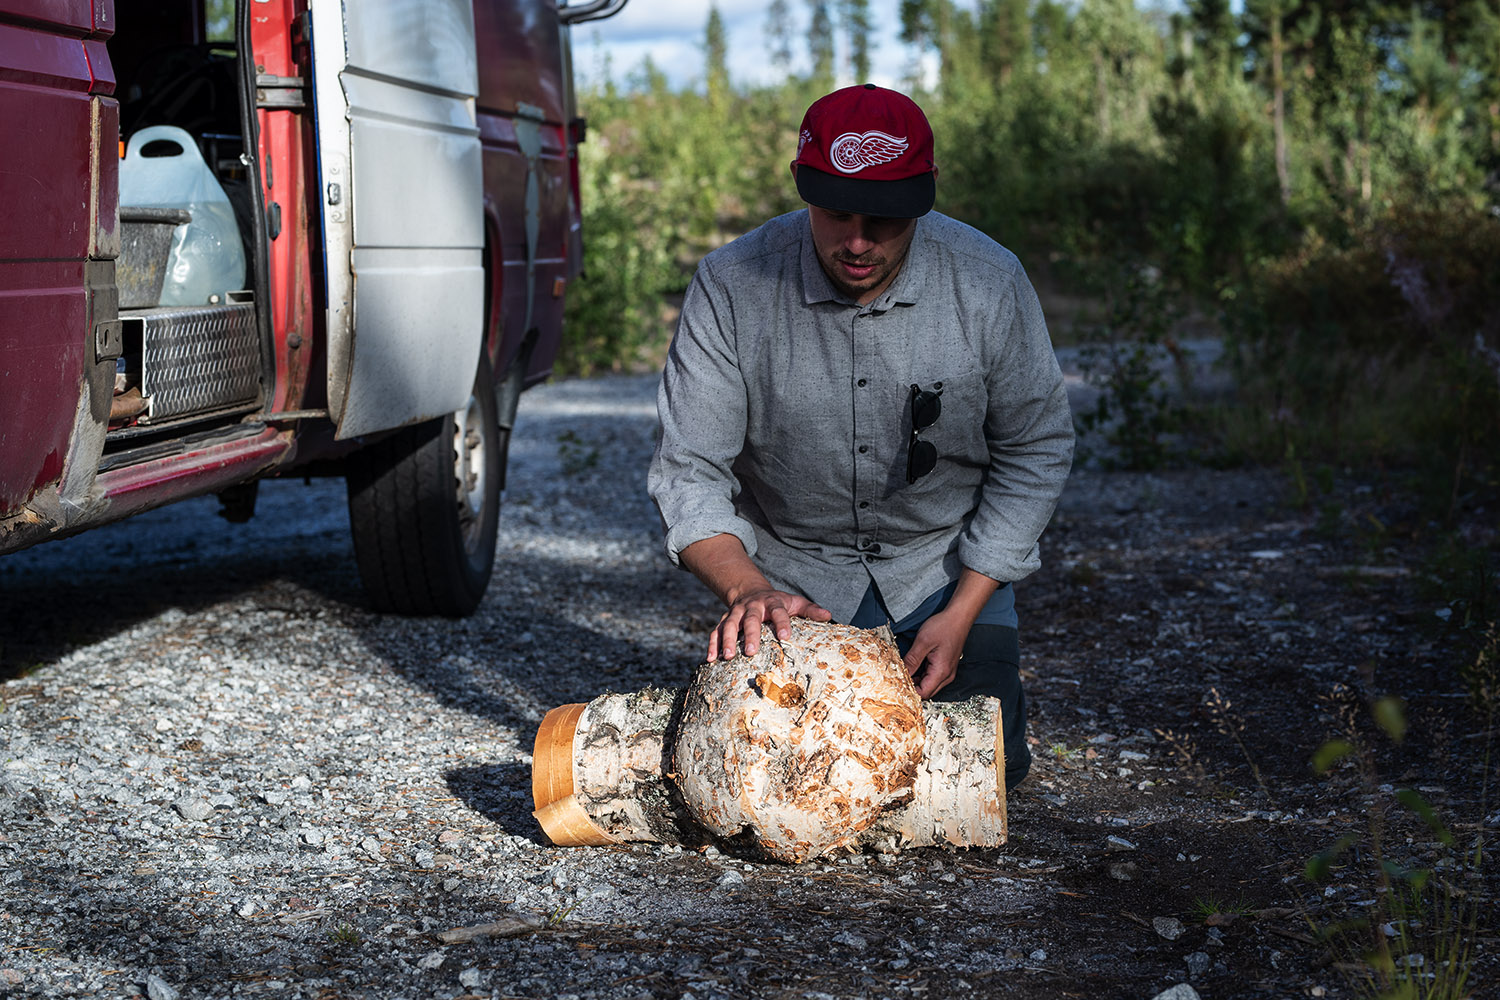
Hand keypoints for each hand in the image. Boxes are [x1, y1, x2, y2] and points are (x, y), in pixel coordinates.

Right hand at [708, 589, 831, 661]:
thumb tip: (828, 615)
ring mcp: (736, 613)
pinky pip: (716, 631)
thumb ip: (810, 610)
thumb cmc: (778, 602)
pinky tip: (710, 659)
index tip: (785, 637)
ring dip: (728, 640)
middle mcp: (752, 606)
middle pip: (750, 619)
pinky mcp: (724, 620)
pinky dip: (712, 644)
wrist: (751, 591)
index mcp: (772, 602)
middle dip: (750, 634)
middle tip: (751, 651)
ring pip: (729, 625)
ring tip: (727, 657)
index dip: (782, 623)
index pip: (778, 611)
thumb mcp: (795, 602)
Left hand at [902, 609, 971, 697]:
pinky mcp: (946, 666)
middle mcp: (947, 675)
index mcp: (941, 672)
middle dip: (912, 686)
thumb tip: (902, 673)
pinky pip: (932, 677)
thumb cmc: (944, 626)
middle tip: (899, 675)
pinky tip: (915, 664)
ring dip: (917, 680)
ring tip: (906, 668)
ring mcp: (948, 671)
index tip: (898, 682)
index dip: (909, 690)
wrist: (959, 617)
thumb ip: (911, 660)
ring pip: (929, 685)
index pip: (923, 693)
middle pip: (926, 692)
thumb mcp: (923, 642)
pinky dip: (922, 674)